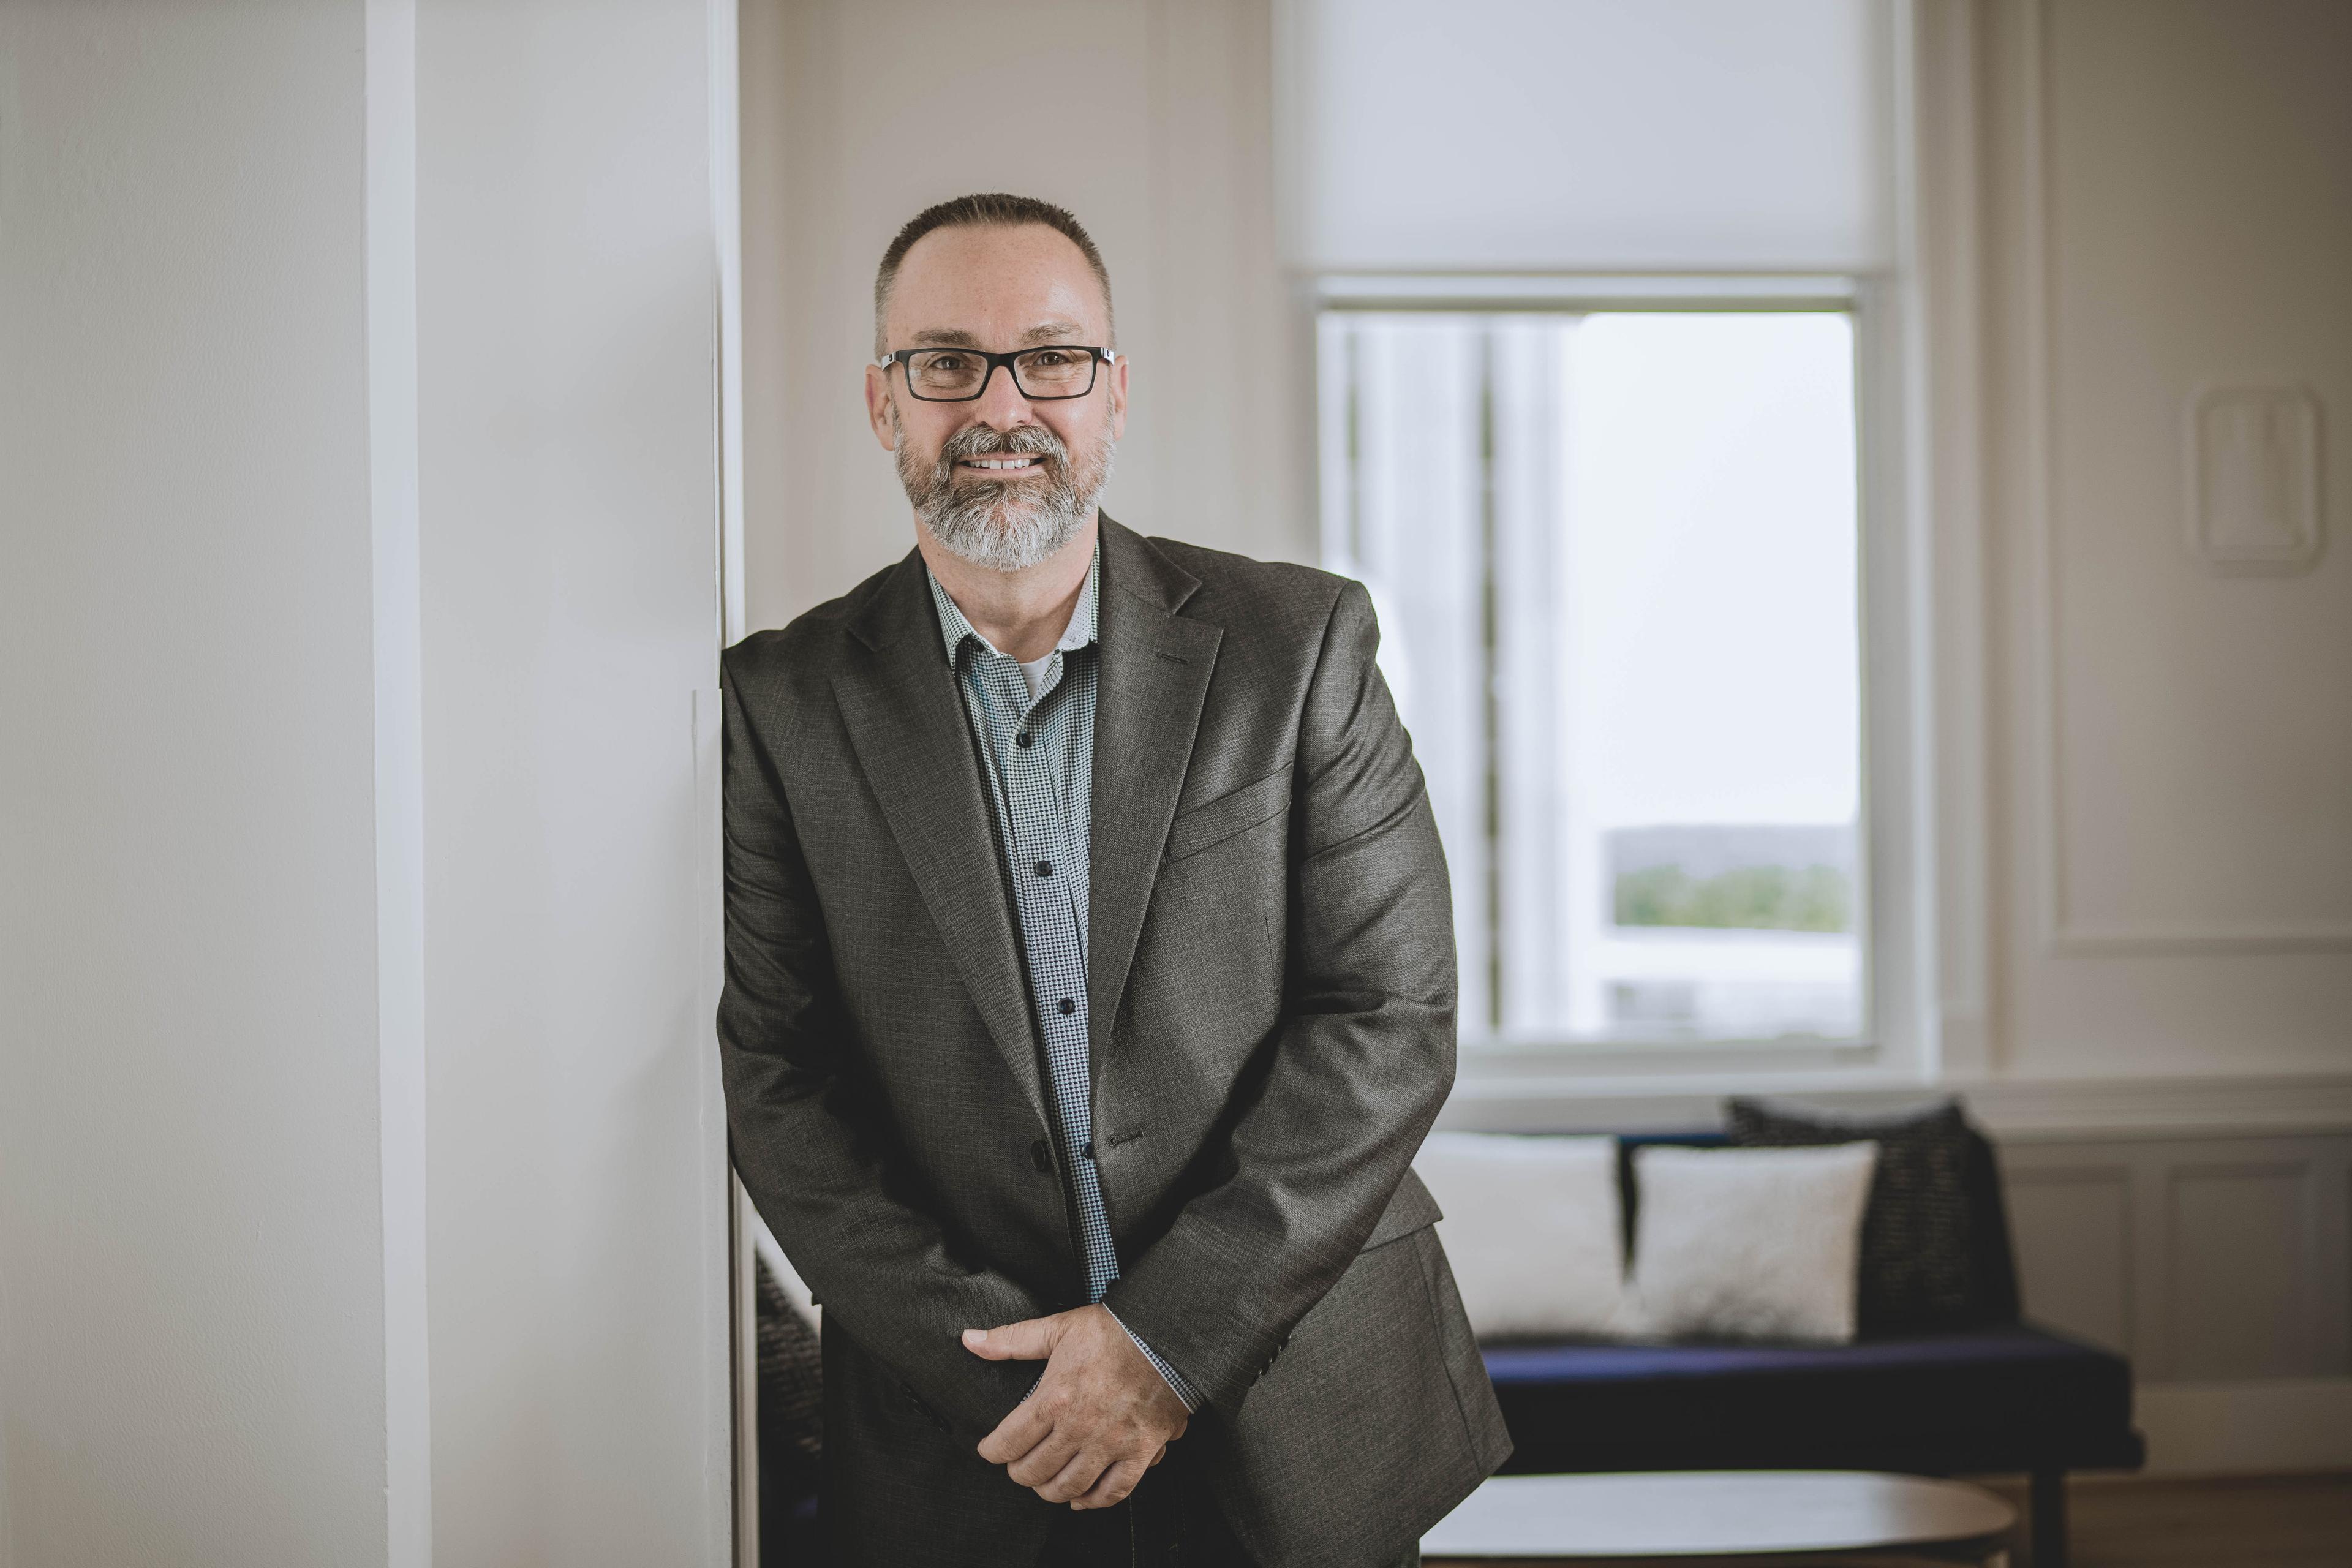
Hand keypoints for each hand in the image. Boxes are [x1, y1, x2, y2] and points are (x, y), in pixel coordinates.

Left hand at [963, 1304, 1189, 1507]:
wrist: (1167, 1335)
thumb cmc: (1115, 1330)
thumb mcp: (1058, 1327)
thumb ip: (1011, 1339)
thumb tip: (970, 1339)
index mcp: (1055, 1398)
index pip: (1008, 1442)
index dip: (992, 1451)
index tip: (989, 1450)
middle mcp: (1079, 1428)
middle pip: (1034, 1471)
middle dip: (1018, 1472)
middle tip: (1018, 1464)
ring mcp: (1110, 1444)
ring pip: (1068, 1487)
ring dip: (1049, 1490)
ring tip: (1044, 1483)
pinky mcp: (1139, 1453)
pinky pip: (1113, 1491)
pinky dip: (1094, 1501)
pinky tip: (1082, 1498)